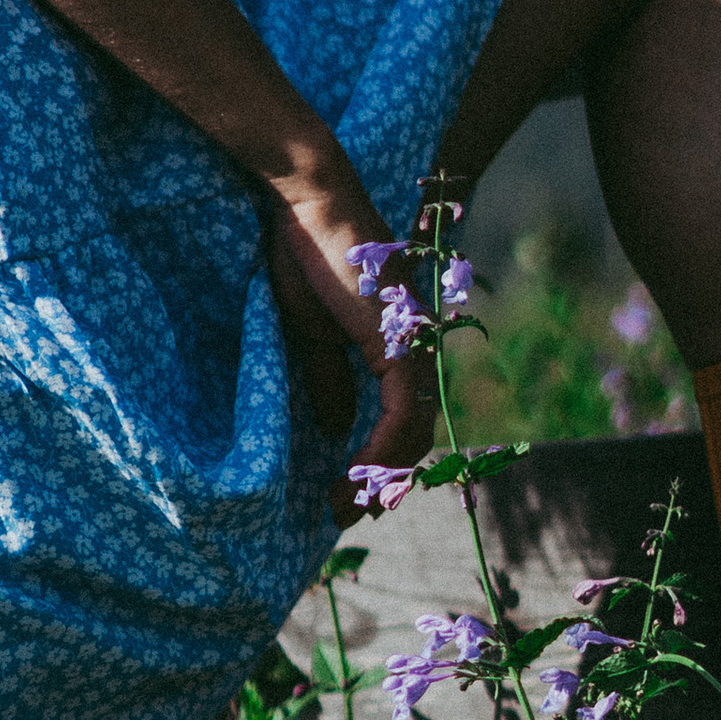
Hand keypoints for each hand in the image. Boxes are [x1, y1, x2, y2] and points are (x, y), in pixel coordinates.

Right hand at [257, 173, 434, 511]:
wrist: (309, 206)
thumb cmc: (304, 253)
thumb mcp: (310, 331)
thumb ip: (329, 379)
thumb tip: (335, 428)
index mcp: (397, 342)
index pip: (401, 414)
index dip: (378, 458)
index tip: (343, 492)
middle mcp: (416, 347)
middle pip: (413, 432)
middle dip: (381, 480)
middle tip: (345, 514)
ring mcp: (413, 346)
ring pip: (413, 432)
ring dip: (380, 476)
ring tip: (342, 507)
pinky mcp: (400, 344)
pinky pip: (401, 415)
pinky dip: (379, 452)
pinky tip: (351, 478)